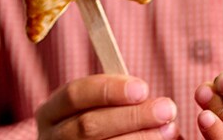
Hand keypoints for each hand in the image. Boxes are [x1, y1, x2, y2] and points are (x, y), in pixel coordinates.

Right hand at [36, 74, 179, 138]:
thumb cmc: (99, 123)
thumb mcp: (96, 107)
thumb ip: (116, 99)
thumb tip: (148, 96)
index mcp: (52, 112)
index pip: (75, 94)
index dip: (109, 90)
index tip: (143, 88)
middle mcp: (52, 138)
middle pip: (89, 125)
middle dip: (132, 116)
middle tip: (167, 109)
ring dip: (142, 138)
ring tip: (170, 129)